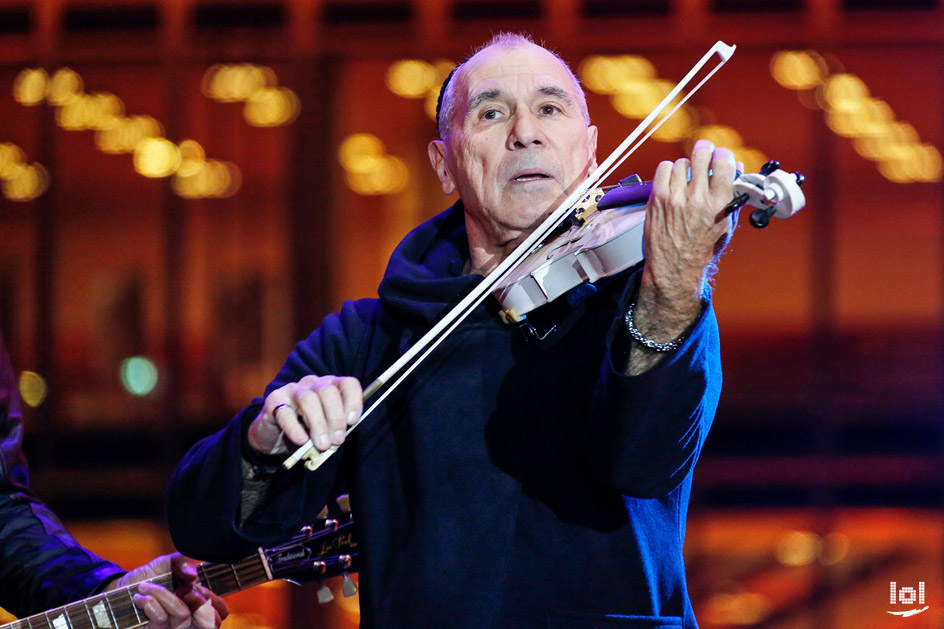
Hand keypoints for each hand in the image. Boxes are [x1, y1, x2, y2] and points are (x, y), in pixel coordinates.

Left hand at [109, 553, 227, 628]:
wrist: (121, 589)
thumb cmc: (151, 576)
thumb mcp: (169, 562)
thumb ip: (184, 561)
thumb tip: (192, 575)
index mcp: (199, 602)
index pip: (221, 612)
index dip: (214, 600)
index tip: (196, 587)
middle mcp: (189, 620)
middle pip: (210, 624)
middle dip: (199, 603)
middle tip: (184, 589)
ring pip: (182, 616)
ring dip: (165, 595)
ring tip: (147, 586)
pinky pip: (160, 620)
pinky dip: (150, 602)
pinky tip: (140, 597)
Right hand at [248, 375, 362, 454]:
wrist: (274, 437)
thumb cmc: (305, 431)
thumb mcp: (325, 430)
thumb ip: (334, 430)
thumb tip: (339, 438)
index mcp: (330, 386)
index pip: (347, 383)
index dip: (353, 400)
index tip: (352, 421)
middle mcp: (313, 383)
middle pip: (328, 392)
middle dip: (336, 418)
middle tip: (337, 440)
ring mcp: (292, 389)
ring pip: (309, 400)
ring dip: (318, 424)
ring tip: (322, 445)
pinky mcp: (274, 400)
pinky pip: (285, 412)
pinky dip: (295, 428)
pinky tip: (301, 441)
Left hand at [624, 139, 741, 375]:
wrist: (674, 267)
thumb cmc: (702, 248)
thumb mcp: (726, 224)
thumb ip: (732, 196)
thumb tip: (735, 169)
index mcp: (720, 204)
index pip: (724, 162)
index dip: (723, 154)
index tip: (721, 156)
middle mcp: (697, 198)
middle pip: (701, 154)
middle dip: (704, 151)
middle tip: (704, 154)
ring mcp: (675, 197)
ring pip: (682, 162)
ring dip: (687, 166)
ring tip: (687, 178)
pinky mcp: (657, 198)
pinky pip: (664, 168)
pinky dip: (669, 171)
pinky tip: (673, 181)